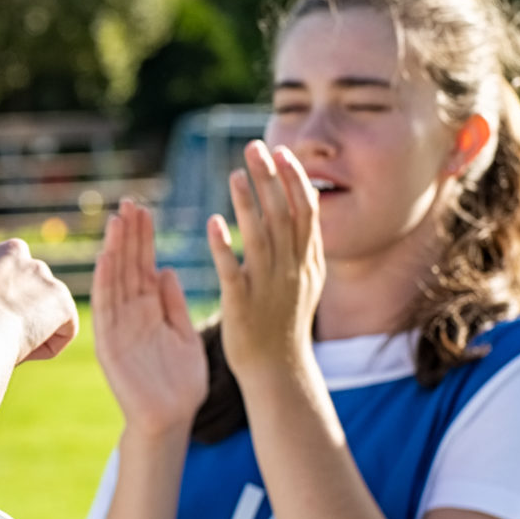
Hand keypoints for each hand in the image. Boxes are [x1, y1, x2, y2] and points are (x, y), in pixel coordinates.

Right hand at [0, 239, 78, 361]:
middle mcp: (12, 251)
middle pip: (26, 288)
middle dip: (19, 311)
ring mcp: (39, 271)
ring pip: (43, 311)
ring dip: (30, 330)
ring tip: (5, 347)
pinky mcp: (60, 297)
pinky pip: (62, 330)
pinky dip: (45, 348)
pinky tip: (20, 349)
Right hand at [92, 200, 207, 436]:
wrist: (171, 420)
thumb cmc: (181, 384)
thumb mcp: (185, 336)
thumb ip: (174, 305)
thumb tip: (168, 270)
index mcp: (151, 311)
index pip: (144, 266)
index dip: (142, 239)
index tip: (143, 210)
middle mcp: (132, 315)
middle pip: (128, 267)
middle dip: (128, 236)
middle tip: (128, 204)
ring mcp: (120, 328)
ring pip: (116, 282)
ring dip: (115, 252)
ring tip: (117, 222)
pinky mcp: (111, 345)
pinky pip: (107, 309)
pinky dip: (106, 284)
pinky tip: (108, 259)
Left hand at [207, 141, 324, 382]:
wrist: (279, 371)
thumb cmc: (285, 324)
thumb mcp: (305, 280)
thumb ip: (302, 246)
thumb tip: (301, 209)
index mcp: (307, 262)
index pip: (305, 212)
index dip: (295, 180)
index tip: (282, 153)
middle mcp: (292, 269)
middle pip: (283, 216)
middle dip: (270, 179)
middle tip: (255, 147)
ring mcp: (268, 287)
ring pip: (260, 238)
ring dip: (248, 204)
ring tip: (235, 174)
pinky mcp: (243, 305)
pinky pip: (232, 271)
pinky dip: (224, 246)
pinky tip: (212, 223)